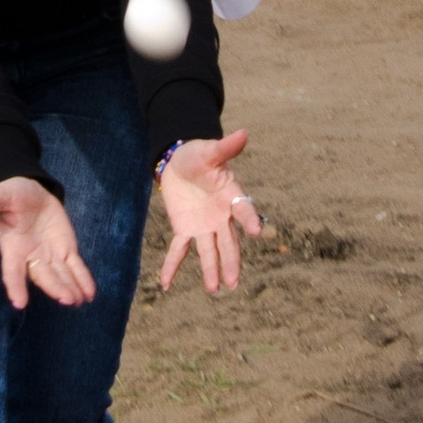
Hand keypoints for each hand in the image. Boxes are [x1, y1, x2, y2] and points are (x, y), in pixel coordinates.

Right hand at [0, 175, 96, 310]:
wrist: (30, 194)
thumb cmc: (10, 196)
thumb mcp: (0, 195)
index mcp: (12, 246)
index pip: (12, 270)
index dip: (15, 286)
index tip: (19, 303)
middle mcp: (30, 256)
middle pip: (43, 275)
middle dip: (54, 287)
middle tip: (66, 299)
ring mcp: (49, 255)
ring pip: (60, 275)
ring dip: (70, 288)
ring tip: (79, 301)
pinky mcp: (65, 250)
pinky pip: (75, 267)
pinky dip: (82, 279)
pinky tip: (90, 294)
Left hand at [156, 131, 263, 295]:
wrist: (180, 163)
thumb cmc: (200, 156)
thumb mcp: (209, 151)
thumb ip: (225, 148)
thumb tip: (244, 132)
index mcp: (231, 196)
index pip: (243, 210)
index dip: (250, 220)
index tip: (257, 232)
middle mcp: (221, 217)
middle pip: (228, 242)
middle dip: (231, 262)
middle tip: (233, 282)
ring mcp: (204, 226)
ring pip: (209, 251)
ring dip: (211, 270)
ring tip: (215, 289)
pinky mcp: (185, 229)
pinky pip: (179, 250)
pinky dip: (172, 266)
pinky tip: (165, 284)